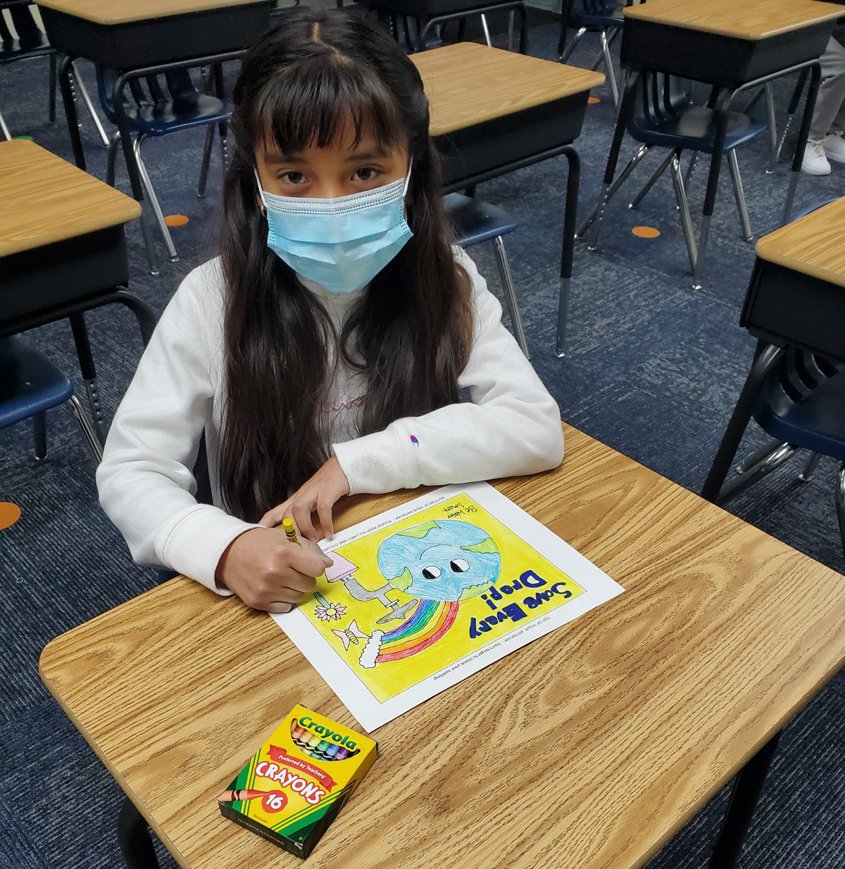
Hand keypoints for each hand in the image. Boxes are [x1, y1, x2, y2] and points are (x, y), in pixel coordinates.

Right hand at [215, 527, 331, 612]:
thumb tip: (328, 564)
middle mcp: (275, 573)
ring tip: (281, 576)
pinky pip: (285, 607)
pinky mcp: (258, 602)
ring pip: (299, 597)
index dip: (316, 565)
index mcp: (284, 553)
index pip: (318, 569)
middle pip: (309, 584)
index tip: (309, 563)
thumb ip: (309, 549)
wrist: (228, 553)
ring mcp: (266, 590)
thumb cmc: (259, 543)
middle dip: (305, 576)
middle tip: (293, 569)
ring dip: (294, 588)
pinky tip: (274, 586)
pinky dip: (283, 599)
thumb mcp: (285, 536)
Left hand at [260, 455, 349, 540]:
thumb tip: (302, 537)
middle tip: (298, 546)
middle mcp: (301, 496)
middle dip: (289, 531)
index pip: (274, 513)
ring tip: (313, 540)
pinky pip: (323, 508)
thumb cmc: (327, 485)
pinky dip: (325, 522)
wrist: (341, 467)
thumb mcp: (311, 501)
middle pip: (286, 513)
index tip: (259, 540)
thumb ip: (304, 516)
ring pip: (299, 509)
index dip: (265, 526)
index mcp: (295, 500)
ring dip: (305, 526)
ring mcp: (313, 492)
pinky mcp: (327, 491)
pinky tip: (329, 532)